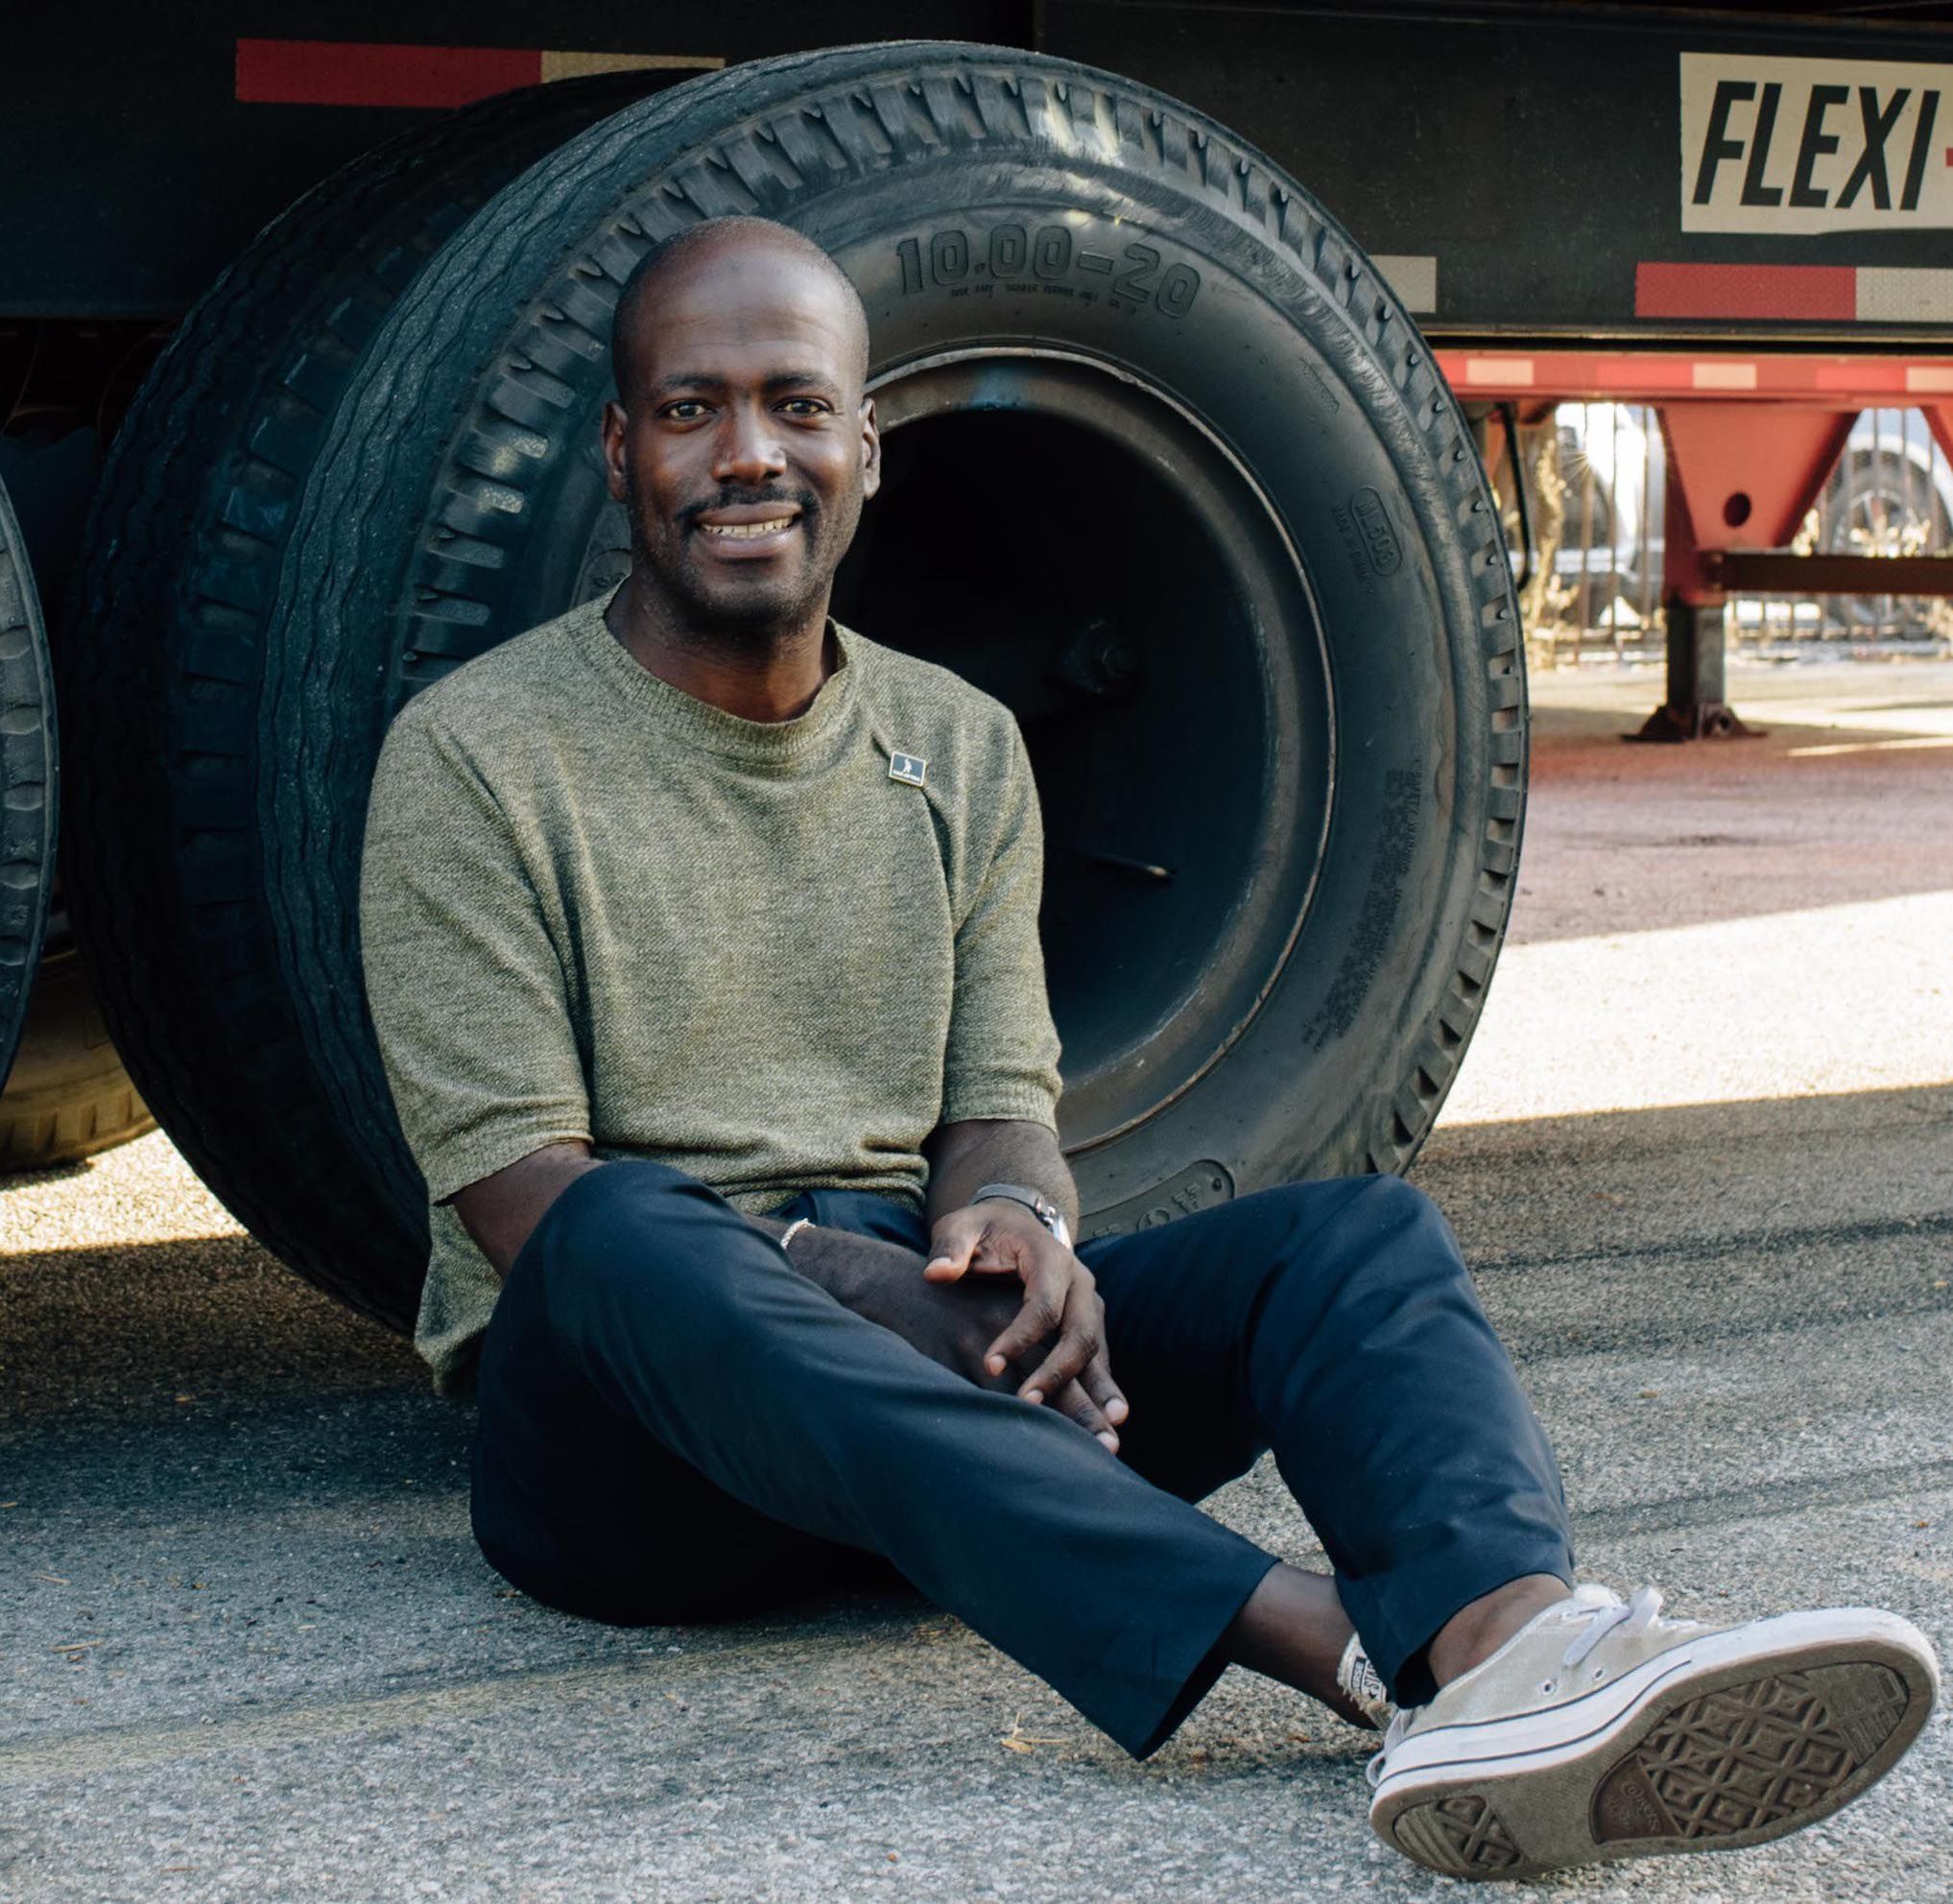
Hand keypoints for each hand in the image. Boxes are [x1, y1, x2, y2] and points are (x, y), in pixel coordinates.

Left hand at [924, 1200, 1128, 1451]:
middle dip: (1058, 1373)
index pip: (1043, 1303)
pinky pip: (1096, 1359)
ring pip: (1096, 1350)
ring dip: (1096, 1392)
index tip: (989, 1365)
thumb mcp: (961, 1227)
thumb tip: (936, 1273)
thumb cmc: (982, 1230)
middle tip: (1028, 1405)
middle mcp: (1079, 1280)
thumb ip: (950, 1247)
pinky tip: (1095, 1425)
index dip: (1019, 1336)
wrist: (1014, 1222)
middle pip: (1079, 1332)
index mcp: (1049, 1256)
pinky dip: (1096, 1391)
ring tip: (1099, 1434)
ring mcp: (1088, 1304)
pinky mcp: (1088, 1324)